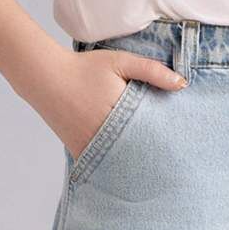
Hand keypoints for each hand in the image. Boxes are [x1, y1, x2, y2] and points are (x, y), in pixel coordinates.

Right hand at [51, 50, 186, 159]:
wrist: (46, 77)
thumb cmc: (85, 67)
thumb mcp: (121, 62)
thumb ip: (152, 71)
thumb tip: (182, 84)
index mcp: (119, 114)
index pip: (151, 135)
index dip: (166, 141)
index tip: (181, 145)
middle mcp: (104, 135)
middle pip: (138, 153)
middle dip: (155, 157)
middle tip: (174, 163)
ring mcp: (90, 146)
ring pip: (121, 162)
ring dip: (136, 163)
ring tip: (156, 168)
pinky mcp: (79, 151)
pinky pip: (102, 163)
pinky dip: (115, 164)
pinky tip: (129, 165)